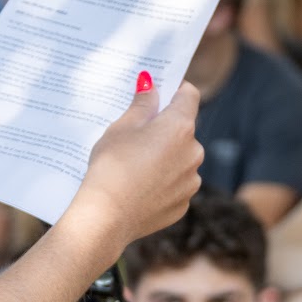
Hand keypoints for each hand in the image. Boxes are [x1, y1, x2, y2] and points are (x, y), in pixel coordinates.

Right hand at [67, 77, 202, 255]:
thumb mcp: (121, 128)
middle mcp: (194, 152)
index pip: (188, 95)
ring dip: (165, 155)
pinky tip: (139, 186)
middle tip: (136, 133)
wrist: (107, 216)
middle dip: (164, 127)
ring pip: (181, 158)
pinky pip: (176, 183)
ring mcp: (191, 181)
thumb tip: (151, 85)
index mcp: (180, 127)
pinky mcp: (183, 204)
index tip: (158, 92)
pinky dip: (162, 180)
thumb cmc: (111, 166)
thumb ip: (142, 104)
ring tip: (134, 164)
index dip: (174, 89)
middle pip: (184, 129)